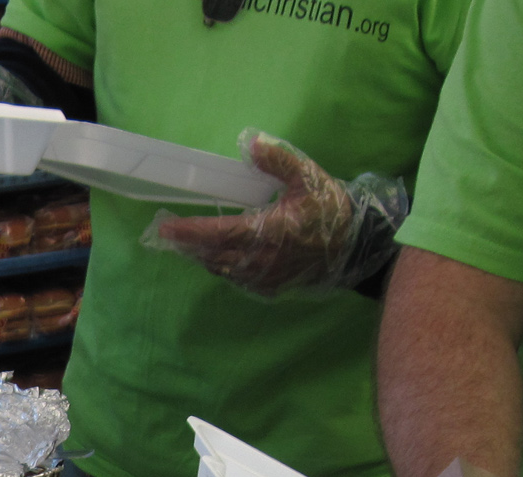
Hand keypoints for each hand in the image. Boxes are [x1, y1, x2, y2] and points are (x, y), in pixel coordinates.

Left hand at [144, 131, 403, 297]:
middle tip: (167, 233)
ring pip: (222, 269)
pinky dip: (221, 266)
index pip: (219, 233)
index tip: (166, 227)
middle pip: (213, 255)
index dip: (190, 232)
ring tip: (185, 242)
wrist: (355, 246)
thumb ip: (278, 160)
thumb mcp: (308, 177)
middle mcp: (262, 261)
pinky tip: (214, 254)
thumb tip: (249, 142)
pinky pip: (236, 279)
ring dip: (203, 256)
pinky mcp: (269, 288)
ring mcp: (265, 278)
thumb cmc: (330, 209)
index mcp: (269, 233)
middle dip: (188, 245)